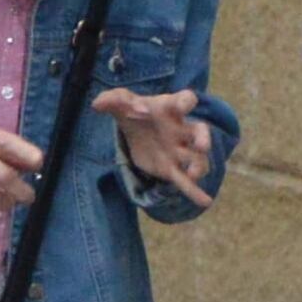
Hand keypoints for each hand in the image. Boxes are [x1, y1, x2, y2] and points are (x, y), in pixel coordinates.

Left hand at [88, 85, 216, 209]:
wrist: (135, 129)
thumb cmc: (134, 110)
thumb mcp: (120, 103)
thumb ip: (111, 100)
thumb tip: (97, 104)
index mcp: (170, 107)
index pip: (185, 100)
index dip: (186, 102)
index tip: (183, 106)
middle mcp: (180, 129)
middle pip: (199, 131)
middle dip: (203, 138)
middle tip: (202, 145)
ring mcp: (178, 150)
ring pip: (196, 158)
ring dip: (198, 166)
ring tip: (194, 175)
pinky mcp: (171, 168)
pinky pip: (184, 181)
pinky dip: (194, 191)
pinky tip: (204, 202)